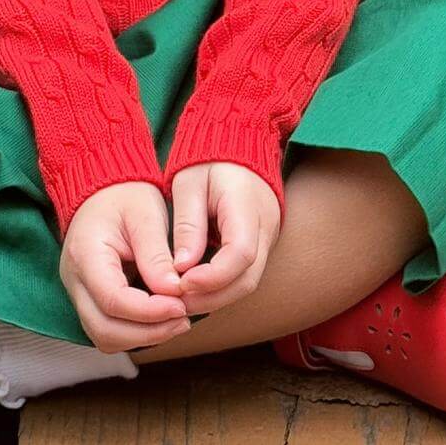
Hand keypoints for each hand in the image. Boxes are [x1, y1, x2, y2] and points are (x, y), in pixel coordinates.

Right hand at [59, 181, 190, 353]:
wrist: (104, 190)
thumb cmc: (124, 195)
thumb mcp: (146, 214)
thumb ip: (157, 254)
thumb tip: (174, 293)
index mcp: (84, 253)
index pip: (113, 299)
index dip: (149, 312)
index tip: (181, 306)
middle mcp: (74, 279)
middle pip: (104, 329)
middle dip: (148, 332)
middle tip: (183, 319)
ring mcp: (78, 292)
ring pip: (104, 336)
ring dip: (142, 337)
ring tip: (177, 320)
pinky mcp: (89, 299)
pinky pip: (108, 329)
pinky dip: (135, 332)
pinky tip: (162, 318)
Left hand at [168, 161, 281, 315]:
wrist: (237, 142)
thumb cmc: (208, 160)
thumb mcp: (189, 184)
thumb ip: (188, 224)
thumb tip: (181, 268)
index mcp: (248, 205)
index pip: (240, 253)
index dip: (212, 276)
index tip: (181, 283)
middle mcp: (266, 226)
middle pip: (248, 278)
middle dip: (212, 296)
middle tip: (176, 301)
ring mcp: (268, 237)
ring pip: (249, 281)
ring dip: (216, 297)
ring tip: (182, 299)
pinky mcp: (262, 244)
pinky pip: (246, 274)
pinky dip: (222, 286)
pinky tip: (196, 289)